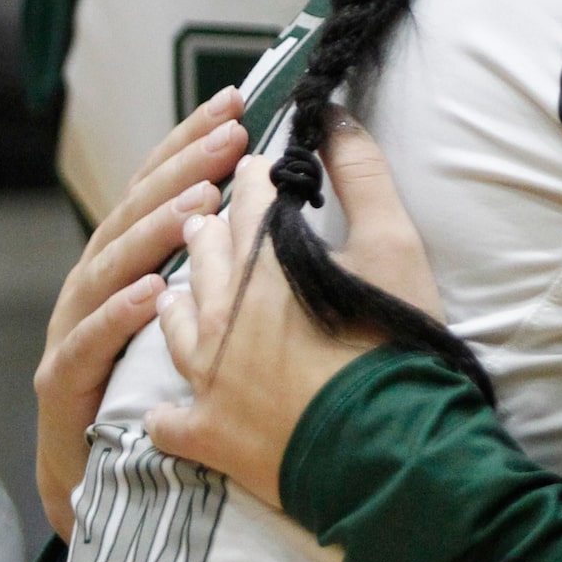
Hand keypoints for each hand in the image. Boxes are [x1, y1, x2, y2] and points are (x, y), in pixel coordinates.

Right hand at [34, 89, 247, 537]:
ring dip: (153, 231)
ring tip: (199, 202)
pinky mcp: (63, 385)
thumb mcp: (198, 319)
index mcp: (131, 262)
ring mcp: (73, 332)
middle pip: (136, 212)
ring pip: (110, 268)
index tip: (238, 100)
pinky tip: (153, 294)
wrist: (93, 486)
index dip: (194, 142)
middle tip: (232, 134)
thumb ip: (226, 265)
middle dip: (183, 168)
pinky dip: (119, 316)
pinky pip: (90, 345)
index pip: (162, 187)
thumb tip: (288, 207)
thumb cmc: (159, 393)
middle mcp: (97, 286)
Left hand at [147, 119, 443, 508]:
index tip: (254, 166)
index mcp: (265, 258)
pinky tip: (167, 409)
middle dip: (208, 231)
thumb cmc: (394, 340)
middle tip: (206, 220)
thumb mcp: (394, 246)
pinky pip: (171, 419)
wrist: (384, 446)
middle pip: (206, 256)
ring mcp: (208, 373)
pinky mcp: (208, 431)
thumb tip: (333, 115)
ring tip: (173, 294)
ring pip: (176, 326)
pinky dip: (169, 412)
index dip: (254, 178)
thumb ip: (363, 175)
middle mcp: (223, 309)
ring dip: (176, 304)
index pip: (250, 200)